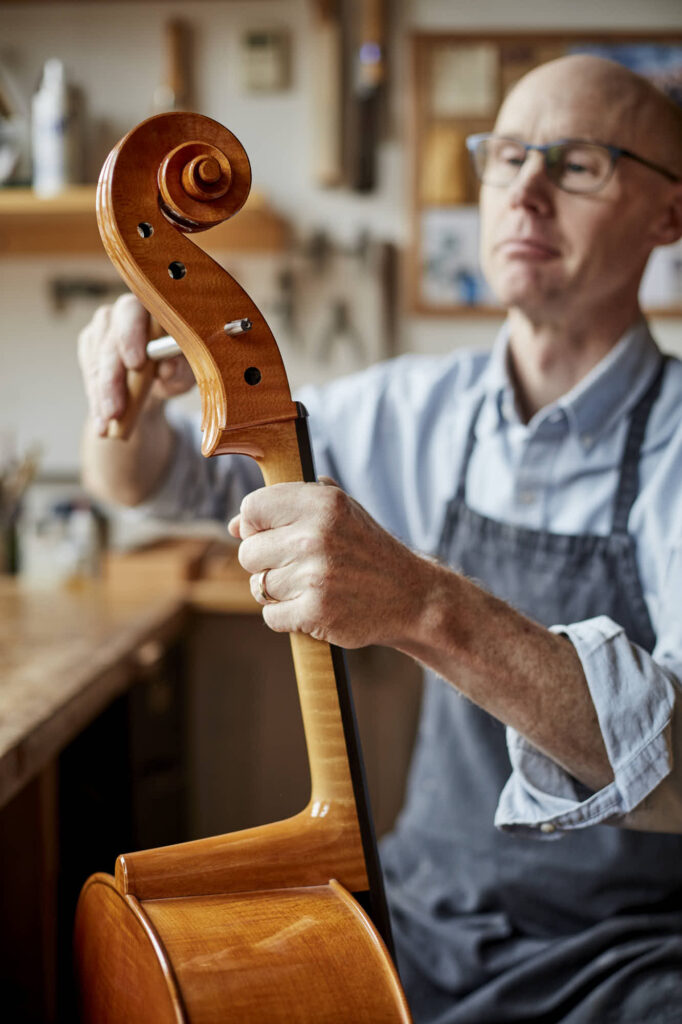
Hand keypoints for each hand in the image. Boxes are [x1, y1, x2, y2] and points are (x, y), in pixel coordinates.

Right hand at [77, 293, 194, 435]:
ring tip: (108, 422)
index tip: (136, 364)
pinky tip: (102, 423)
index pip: (134, 311)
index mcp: (152, 307)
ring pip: (96, 362)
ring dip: (101, 395)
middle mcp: (123, 312)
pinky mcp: (90, 346)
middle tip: (115, 409)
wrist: (159, 382)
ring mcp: (103, 328)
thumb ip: (181, 368)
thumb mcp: (187, 371)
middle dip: (112, 378)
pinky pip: (90, 376)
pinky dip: (96, 401)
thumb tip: (167, 368)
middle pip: (110, 341)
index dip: (132, 335)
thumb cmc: (178, 368)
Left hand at [228, 479, 427, 648]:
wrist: (411, 596)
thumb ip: (290, 505)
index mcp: (321, 502)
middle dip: (265, 563)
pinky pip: (271, 616)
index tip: (274, 536)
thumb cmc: (366, 549)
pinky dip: (287, 616)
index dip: (256, 526)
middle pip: (248, 553)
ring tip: (311, 586)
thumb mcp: (341, 510)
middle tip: (296, 566)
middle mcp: (316, 535)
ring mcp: (315, 576)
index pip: (252, 510)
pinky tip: (312, 606)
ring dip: (278, 592)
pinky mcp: (315, 613)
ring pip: (259, 587)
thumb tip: (235, 526)